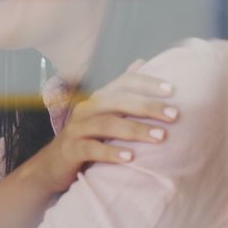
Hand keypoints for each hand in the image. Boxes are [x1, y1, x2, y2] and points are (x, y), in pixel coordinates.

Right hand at [26, 61, 177, 193]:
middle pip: (118, 101)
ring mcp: (77, 128)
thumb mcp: (105, 113)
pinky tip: (130, 158)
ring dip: (135, 130)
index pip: (124, 82)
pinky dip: (111, 152)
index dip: (148, 83)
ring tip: (159, 137)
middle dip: (147, 107)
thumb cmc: (88, 138)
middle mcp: (87, 108)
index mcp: (99, 98)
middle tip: (173, 116)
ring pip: (107, 124)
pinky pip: (92, 148)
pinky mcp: (71, 149)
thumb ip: (123, 92)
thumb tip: (142, 61)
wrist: (54, 165)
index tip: (172, 90)